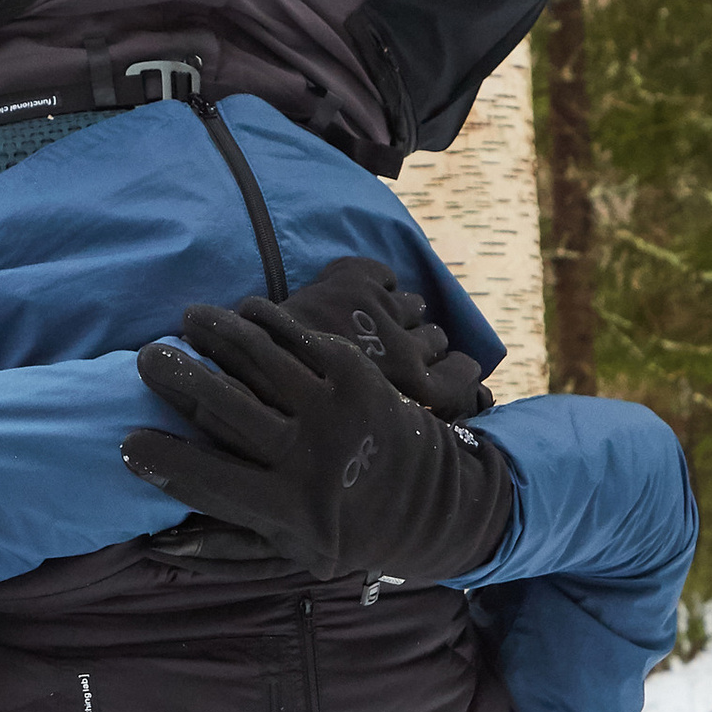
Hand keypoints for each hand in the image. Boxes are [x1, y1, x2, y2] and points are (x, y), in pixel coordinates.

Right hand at [123, 298, 514, 586]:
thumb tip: (157, 541)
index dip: (161, 460)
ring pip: (260, 360)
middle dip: (179, 377)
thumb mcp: (294, 554)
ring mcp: (337, 409)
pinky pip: (298, 337)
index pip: (208, 480)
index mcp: (290, 509)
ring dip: (217, 333)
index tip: (126, 442)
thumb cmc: (347, 531)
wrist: (434, 502)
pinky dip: (264, 321)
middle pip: (227, 407)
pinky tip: (239, 313)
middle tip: (147, 359)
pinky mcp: (357, 374)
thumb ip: (227, 548)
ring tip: (187, 321)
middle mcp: (311, 456)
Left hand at [271, 256, 490, 419]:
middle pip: (438, 339)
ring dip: (399, 315)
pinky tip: (360, 300)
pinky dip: (377, 285)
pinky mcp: (355, 281)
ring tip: (377, 326)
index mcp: (411, 391)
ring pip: (414, 305)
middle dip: (424, 347)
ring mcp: (379, 311)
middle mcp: (405, 349)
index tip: (458, 374)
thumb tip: (429, 421)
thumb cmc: (295, 415)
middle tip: (401, 355)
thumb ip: (395, 421)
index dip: (463, 375)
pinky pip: (386, 276)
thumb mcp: (358, 436)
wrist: (245, 371)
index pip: (466, 377)